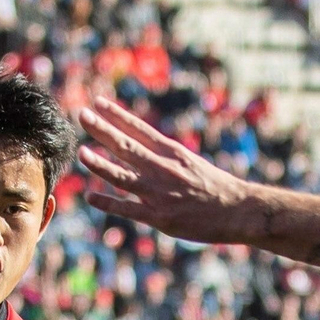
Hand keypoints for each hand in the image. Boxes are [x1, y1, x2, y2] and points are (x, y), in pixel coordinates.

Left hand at [78, 98, 252, 241]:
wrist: (238, 211)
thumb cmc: (216, 187)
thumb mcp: (191, 163)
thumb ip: (166, 158)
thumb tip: (142, 150)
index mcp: (172, 152)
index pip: (138, 129)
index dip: (116, 115)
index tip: (97, 103)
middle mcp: (162, 168)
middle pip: (125, 146)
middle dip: (102, 129)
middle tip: (81, 115)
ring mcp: (159, 193)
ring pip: (121, 175)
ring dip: (99, 163)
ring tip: (82, 153)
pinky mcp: (159, 217)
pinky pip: (127, 208)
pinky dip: (107, 202)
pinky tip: (90, 196)